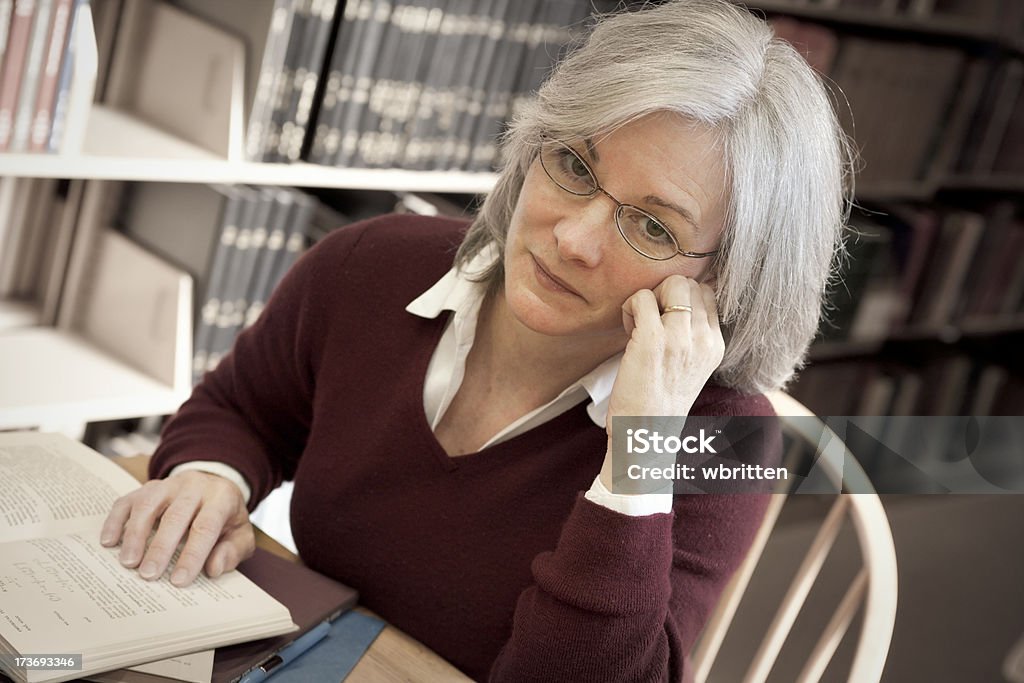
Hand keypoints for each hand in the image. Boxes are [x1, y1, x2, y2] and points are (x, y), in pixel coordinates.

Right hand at [100, 471, 254, 586]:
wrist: (215, 483)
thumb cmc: (226, 517)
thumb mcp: (241, 534)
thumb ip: (233, 551)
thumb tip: (214, 568)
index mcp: (221, 498)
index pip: (206, 526)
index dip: (192, 554)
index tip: (178, 580)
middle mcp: (193, 486)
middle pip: (175, 515)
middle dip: (161, 547)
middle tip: (148, 575)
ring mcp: (168, 485)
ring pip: (148, 505)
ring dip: (135, 534)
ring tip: (128, 562)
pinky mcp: (147, 487)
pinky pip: (128, 501)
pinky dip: (116, 520)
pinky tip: (108, 542)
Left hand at [600, 275, 723, 489]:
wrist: (645, 435)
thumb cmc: (659, 401)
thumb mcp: (690, 367)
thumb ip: (691, 336)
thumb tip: (679, 302)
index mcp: (715, 345)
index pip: (707, 293)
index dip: (680, 299)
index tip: (664, 322)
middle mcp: (703, 339)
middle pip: (690, 283)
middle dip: (664, 294)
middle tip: (649, 322)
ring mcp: (679, 338)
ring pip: (671, 283)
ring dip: (648, 299)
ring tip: (638, 326)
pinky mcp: (652, 340)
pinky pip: (642, 297)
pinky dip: (630, 307)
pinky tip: (628, 331)